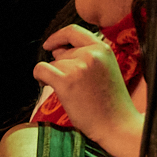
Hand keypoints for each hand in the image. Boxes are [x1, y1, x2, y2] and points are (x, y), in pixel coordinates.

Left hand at [33, 24, 140, 151]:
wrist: (117, 126)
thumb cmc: (111, 104)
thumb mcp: (106, 70)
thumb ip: (86, 57)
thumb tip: (58, 51)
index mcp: (103, 49)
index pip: (74, 31)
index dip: (58, 37)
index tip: (50, 45)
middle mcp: (91, 54)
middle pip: (61, 52)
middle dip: (60, 67)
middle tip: (71, 84)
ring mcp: (79, 67)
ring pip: (52, 64)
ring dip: (54, 76)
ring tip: (70, 93)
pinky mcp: (66, 81)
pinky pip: (41, 70)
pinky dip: (39, 77)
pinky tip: (46, 85)